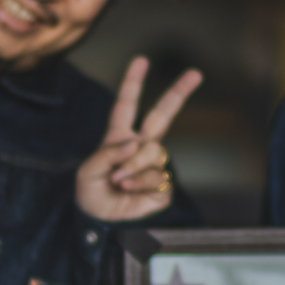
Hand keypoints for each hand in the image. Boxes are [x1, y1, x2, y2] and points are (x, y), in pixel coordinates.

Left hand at [74, 56, 202, 222]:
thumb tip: (135, 143)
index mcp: (119, 138)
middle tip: (196, 73)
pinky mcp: (163, 185)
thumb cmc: (91, 195)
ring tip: (119, 181)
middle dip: (178, 93)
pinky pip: (157, 175)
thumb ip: (108, 153)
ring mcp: (153, 165)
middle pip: (162, 115)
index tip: (142, 60)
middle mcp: (139, 147)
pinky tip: (129, 191)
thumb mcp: (88, 171)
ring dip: (134, 165)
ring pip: (153, 151)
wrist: (102, 224)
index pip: (126, 105)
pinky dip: (140, 182)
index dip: (133, 83)